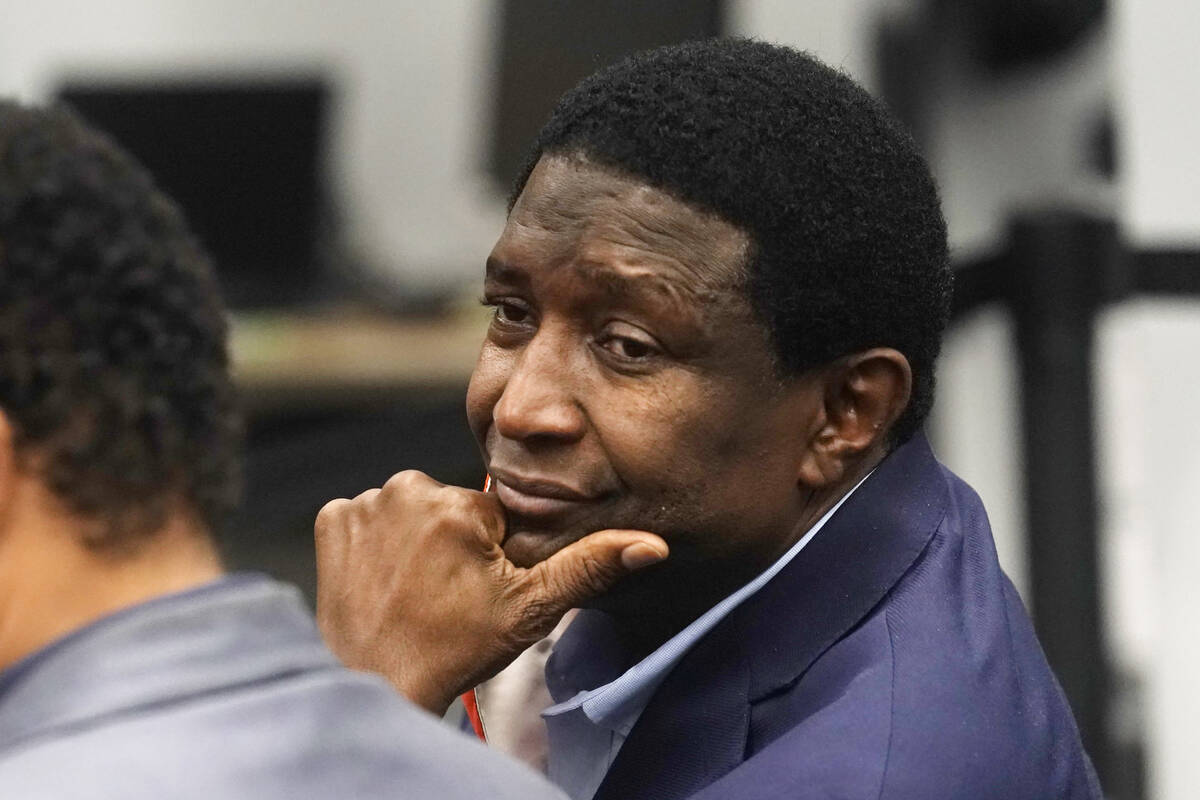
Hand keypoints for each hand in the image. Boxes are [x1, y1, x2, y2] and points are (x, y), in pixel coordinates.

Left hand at [314, 470, 667, 715]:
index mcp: (458, 505)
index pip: (489, 512)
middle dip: (452, 540)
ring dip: (413, 539)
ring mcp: (362, 505)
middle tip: (446, 592)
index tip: (475, 586)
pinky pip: (366, 515)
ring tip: (413, 588)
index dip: (489, 551)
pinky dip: (374, 541)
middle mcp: (406, 490)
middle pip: (448, 504)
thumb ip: (590, 566)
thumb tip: (650, 544)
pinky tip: (382, 578)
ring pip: (408, 509)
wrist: (378, 682)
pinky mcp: (330, 521)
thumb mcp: (530, 610)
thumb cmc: (453, 649)